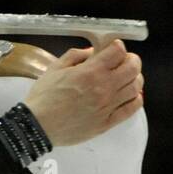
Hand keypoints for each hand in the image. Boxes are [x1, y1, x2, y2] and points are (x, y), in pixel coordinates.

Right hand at [21, 39, 144, 146]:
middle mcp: (103, 88)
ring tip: (126, 79)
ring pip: (135, 87)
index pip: (118, 50)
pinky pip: (130, 110)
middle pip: (133, 67)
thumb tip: (92, 52)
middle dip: (131, 60)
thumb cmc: (43, 99)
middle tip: (123, 62)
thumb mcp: (55, 68)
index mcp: (90, 72)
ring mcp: (107, 106)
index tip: (112, 49)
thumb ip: (76, 56)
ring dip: (134, 79)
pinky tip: (130, 97)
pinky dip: (135, 100)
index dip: (117, 46)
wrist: (37, 127)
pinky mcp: (106, 123)